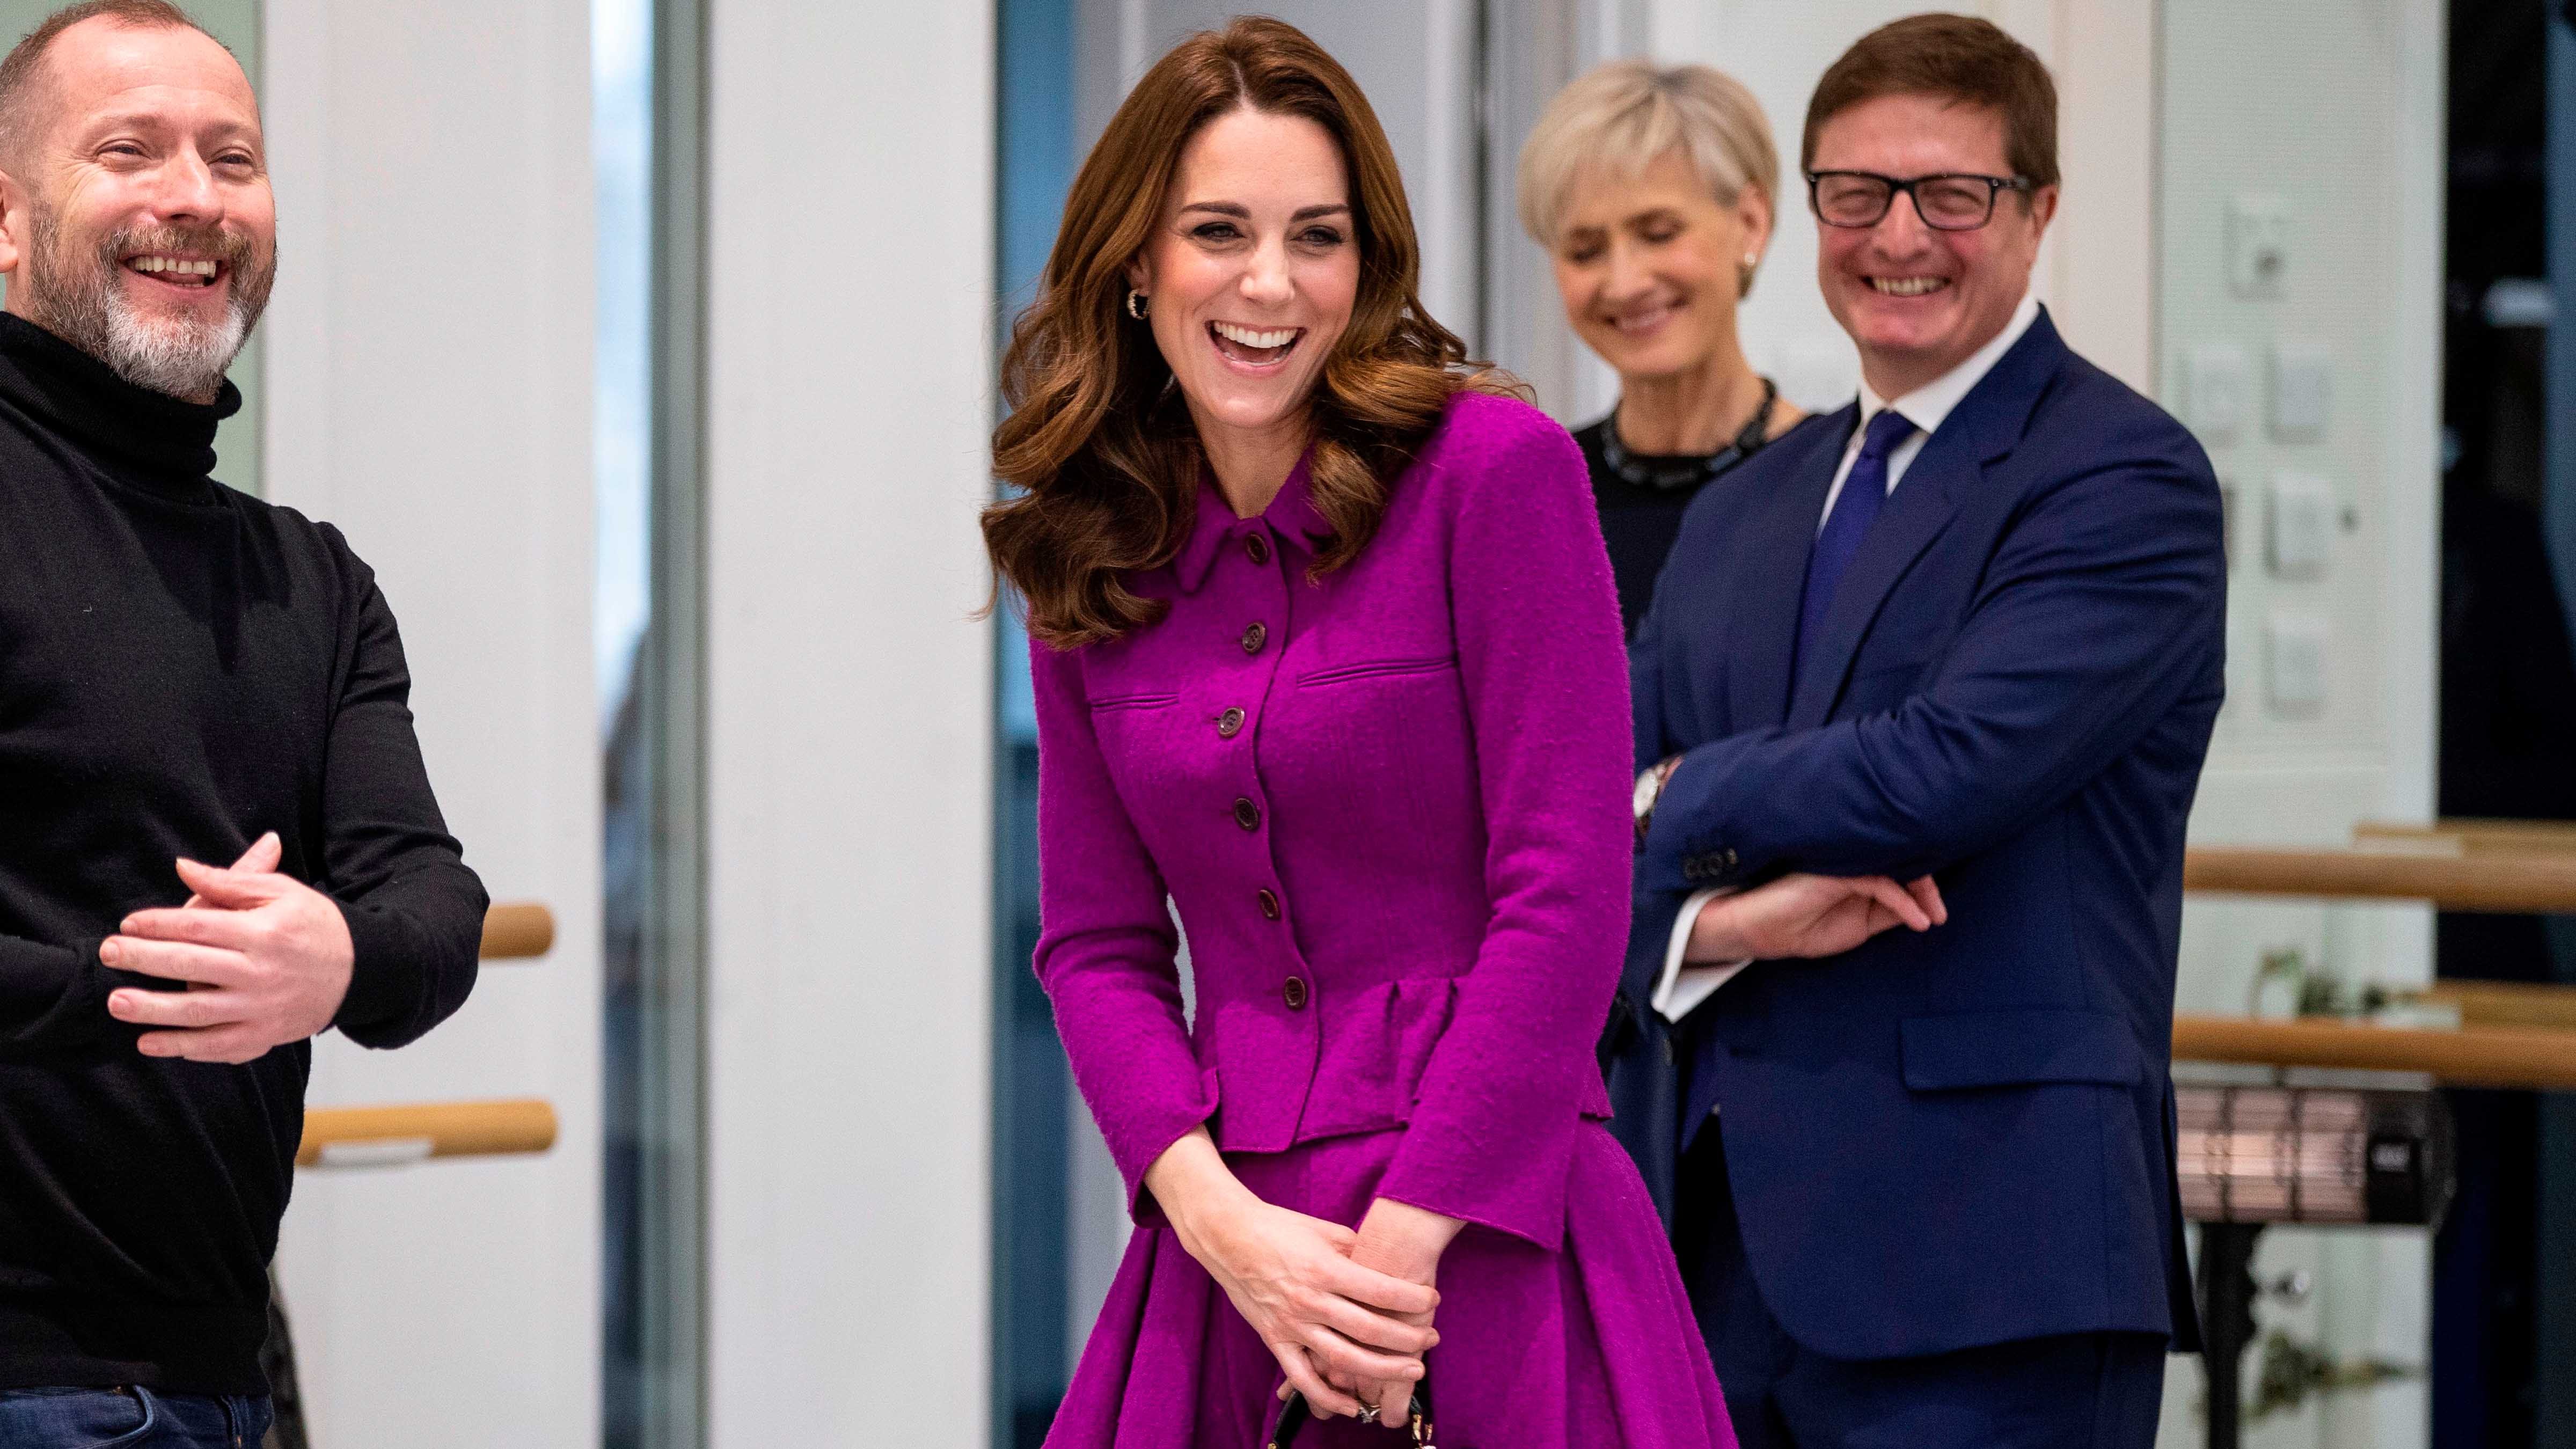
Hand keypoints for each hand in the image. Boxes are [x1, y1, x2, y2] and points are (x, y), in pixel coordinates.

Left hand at [101, 833, 355, 1063]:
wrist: (360, 971)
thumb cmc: (315, 925)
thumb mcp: (281, 892)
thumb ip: (230, 880)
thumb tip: (182, 868)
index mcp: (264, 932)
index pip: (199, 925)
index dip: (158, 923)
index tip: (129, 923)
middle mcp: (260, 971)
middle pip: (190, 965)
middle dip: (143, 959)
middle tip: (107, 953)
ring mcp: (261, 1008)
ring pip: (197, 1012)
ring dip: (152, 1009)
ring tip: (116, 1002)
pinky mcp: (265, 1036)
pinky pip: (216, 1046)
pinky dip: (181, 1047)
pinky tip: (149, 1042)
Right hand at [1148, 1132, 1438, 1418]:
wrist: (1228, 1236)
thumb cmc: (1280, 1228)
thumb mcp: (1324, 1230)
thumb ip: (1357, 1251)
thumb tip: (1389, 1267)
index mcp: (1325, 1269)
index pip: (1380, 1290)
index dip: (1412, 1298)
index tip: (1433, 1299)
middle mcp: (1310, 1300)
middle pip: (1369, 1329)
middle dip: (1408, 1338)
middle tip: (1431, 1339)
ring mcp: (1291, 1324)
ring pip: (1343, 1358)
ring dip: (1383, 1369)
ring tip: (1413, 1371)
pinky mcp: (1274, 1340)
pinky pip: (1303, 1378)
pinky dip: (1327, 1398)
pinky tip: (1353, 1407)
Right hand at [1687, 873, 1945, 961]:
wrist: (1761, 932)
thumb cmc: (1803, 930)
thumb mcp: (1857, 928)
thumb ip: (1885, 914)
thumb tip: (1923, 909)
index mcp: (1858, 874)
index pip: (1899, 871)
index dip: (1923, 888)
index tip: (1938, 916)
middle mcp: (1854, 864)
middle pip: (1901, 862)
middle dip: (1927, 886)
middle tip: (1939, 914)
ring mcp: (1844, 864)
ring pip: (1894, 867)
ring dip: (1921, 891)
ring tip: (1934, 916)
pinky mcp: (1835, 871)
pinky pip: (1880, 881)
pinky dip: (1904, 901)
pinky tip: (1918, 920)